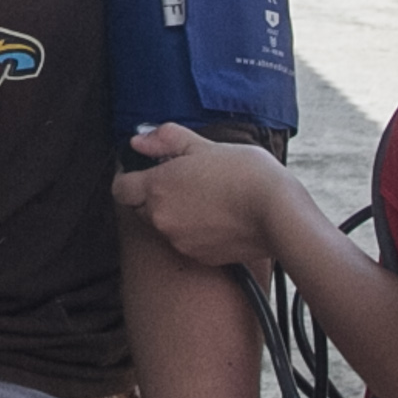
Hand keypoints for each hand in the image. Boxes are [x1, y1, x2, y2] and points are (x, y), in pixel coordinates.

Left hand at [114, 126, 296, 271]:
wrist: (277, 214)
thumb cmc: (245, 175)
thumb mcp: (205, 146)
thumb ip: (166, 140)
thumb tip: (139, 141)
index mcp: (158, 188)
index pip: (120, 188)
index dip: (128, 177)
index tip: (144, 169)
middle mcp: (161, 218)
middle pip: (141, 208)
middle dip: (155, 195)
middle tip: (184, 180)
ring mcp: (179, 241)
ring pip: (165, 225)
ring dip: (177, 213)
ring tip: (208, 198)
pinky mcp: (199, 257)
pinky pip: (186, 242)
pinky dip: (195, 231)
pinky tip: (219, 217)